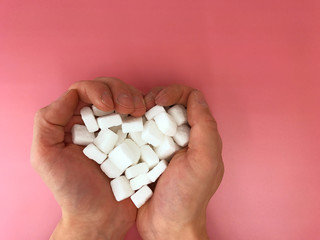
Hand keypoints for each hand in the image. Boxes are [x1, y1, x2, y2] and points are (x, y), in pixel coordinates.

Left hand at [31, 77, 145, 239]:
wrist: (101, 217)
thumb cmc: (73, 191)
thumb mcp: (46, 157)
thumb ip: (48, 122)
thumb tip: (72, 93)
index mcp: (74, 122)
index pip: (84, 91)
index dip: (97, 90)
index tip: (107, 105)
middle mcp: (96, 122)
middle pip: (108, 88)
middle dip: (119, 91)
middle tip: (127, 108)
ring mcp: (118, 129)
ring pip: (126, 98)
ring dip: (134, 97)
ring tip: (139, 111)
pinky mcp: (136, 139)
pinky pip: (142, 116)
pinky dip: (147, 110)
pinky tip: (147, 115)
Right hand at [137, 85, 223, 239]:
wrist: (166, 226)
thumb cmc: (187, 198)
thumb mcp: (204, 162)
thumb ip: (205, 128)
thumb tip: (196, 97)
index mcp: (199, 135)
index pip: (189, 98)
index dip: (173, 93)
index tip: (156, 101)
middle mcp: (183, 136)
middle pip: (169, 103)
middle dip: (154, 99)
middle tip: (141, 108)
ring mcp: (163, 145)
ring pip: (152, 115)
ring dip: (140, 112)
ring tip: (130, 117)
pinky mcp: (147, 154)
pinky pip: (139, 132)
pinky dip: (132, 126)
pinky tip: (124, 128)